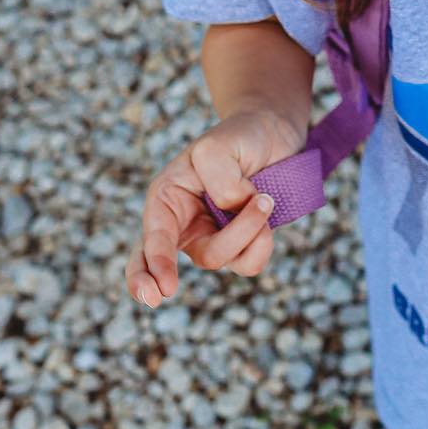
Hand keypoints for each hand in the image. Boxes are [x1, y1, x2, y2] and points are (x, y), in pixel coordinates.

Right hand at [124, 108, 304, 307]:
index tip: (163, 288)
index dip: (153, 265)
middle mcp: (184, 223)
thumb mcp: (218, 147)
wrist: (275, 133)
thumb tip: (232, 211)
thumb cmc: (239, 137)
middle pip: (172, 260)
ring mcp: (212, 237)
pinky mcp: (241, 245)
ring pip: (221, 258)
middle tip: (161, 296)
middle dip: (162, 278)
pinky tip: (270, 212)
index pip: (153, 237)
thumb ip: (219, 182)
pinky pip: (248, 262)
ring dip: (247, 232)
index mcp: (167, 199)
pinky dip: (263, 241)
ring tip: (266, 198)